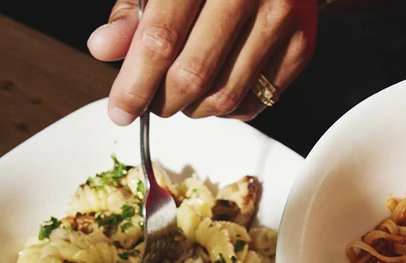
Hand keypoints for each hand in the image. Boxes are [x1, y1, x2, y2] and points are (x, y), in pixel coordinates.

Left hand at [87, 0, 317, 123]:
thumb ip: (136, 9)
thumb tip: (104, 49)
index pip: (161, 38)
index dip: (136, 82)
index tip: (120, 110)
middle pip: (194, 76)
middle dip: (164, 102)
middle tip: (151, 103)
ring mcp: (280, 19)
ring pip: (226, 97)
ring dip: (194, 109)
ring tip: (181, 95)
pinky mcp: (301, 45)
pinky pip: (257, 102)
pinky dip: (229, 109)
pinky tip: (215, 90)